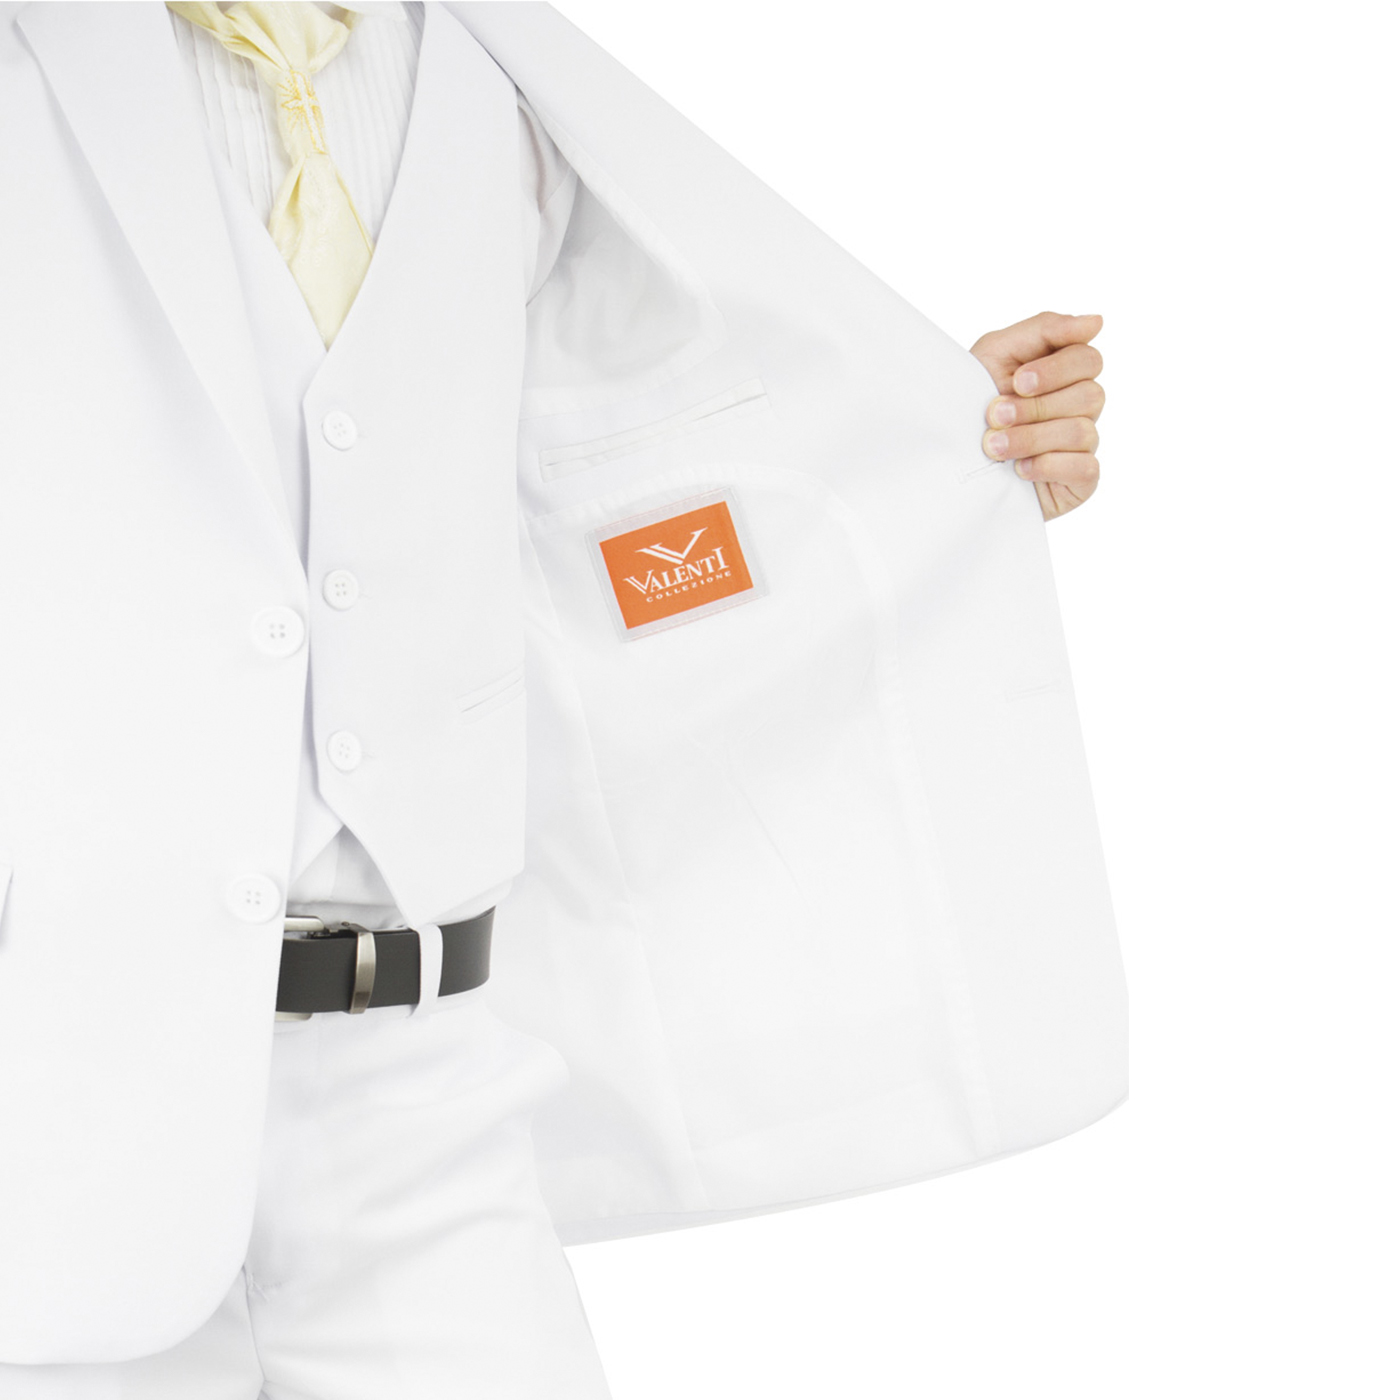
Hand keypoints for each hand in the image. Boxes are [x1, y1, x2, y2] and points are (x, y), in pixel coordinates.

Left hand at [969, 311, 1104, 520]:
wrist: (948, 459)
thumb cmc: (973, 401)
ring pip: (1081, 432)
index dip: (1056, 370)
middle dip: (1036, 407)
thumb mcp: (997, 353)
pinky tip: (1019, 469)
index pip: (1088, 359)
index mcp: (1065, 373)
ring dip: (1031, 438)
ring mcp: (1082, 444)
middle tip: (995, 416)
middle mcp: (1079, 407)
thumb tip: (1096, 322)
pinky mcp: (1080, 480)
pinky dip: (1047, 466)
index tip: (1019, 381)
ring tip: (994, 446)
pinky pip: (1084, 468)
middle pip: (1089, 395)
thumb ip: (1045, 329)